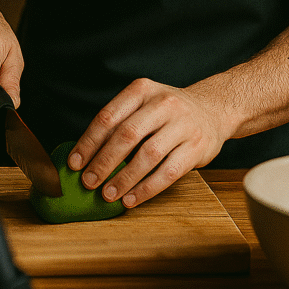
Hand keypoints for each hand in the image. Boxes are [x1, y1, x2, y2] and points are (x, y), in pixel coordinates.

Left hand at [67, 78, 229, 207]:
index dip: (89, 142)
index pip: (109, 116)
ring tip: (107, 194)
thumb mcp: (144, 103)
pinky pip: (168, 172)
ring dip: (124, 178)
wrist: (213, 109)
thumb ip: (120, 123)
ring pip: (148, 155)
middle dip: (104, 162)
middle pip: (127, 135)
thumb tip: (86, 156)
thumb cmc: (168, 112)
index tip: (75, 163)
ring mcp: (183, 125)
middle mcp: (163, 103)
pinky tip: (131, 199)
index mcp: (142, 90)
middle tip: (88, 182)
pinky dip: (146, 189)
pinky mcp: (197, 147)